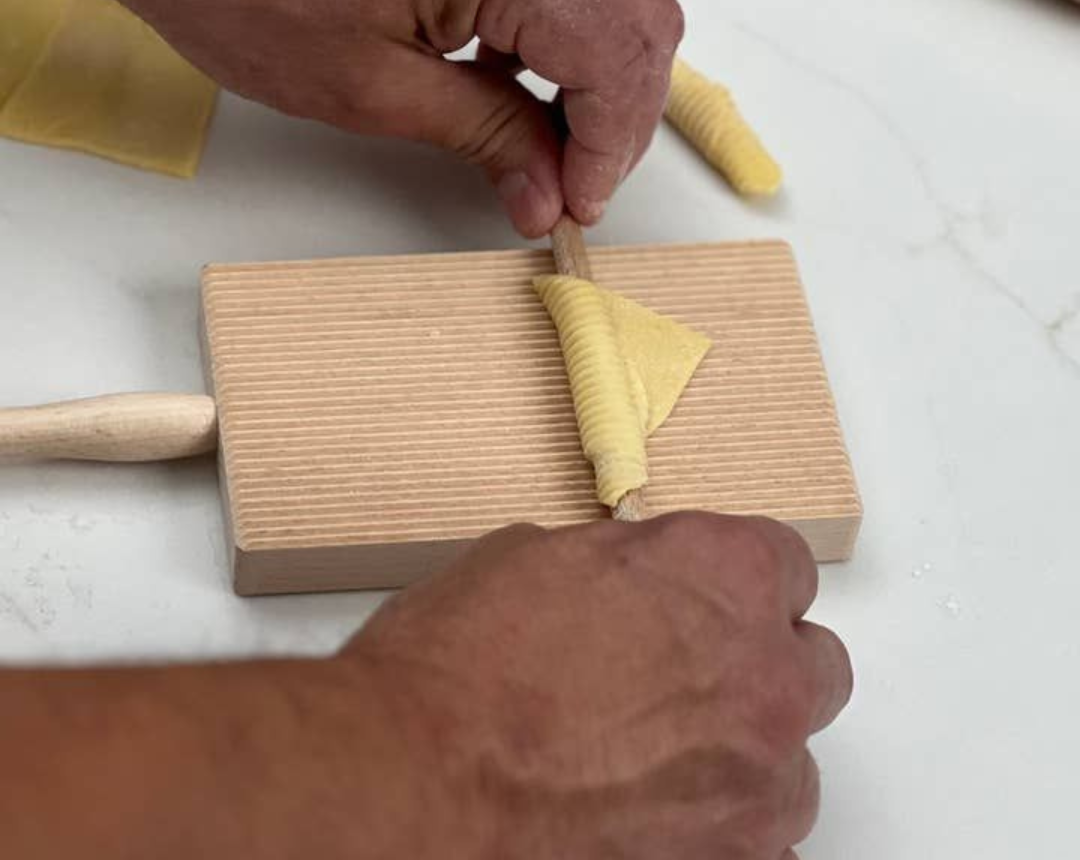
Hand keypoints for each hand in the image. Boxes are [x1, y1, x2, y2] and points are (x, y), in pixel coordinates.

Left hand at [73, 0, 683, 236]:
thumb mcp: (374, 89)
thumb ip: (487, 139)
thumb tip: (547, 190)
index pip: (618, 64)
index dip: (607, 152)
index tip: (574, 206)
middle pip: (642, 24)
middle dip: (620, 121)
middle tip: (571, 185)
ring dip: (600, 80)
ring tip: (548, 149)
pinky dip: (567, 40)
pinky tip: (518, 87)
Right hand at [351, 513, 852, 857]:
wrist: (415, 777)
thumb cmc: (461, 664)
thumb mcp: (540, 558)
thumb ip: (624, 568)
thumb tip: (634, 584)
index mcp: (723, 574)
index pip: (787, 565)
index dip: (742, 580)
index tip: (713, 598)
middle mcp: (763, 675)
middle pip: (812, 665)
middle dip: (761, 664)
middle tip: (689, 676)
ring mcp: (755, 783)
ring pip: (793, 767)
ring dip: (746, 756)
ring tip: (663, 760)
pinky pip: (762, 845)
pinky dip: (720, 828)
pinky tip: (657, 816)